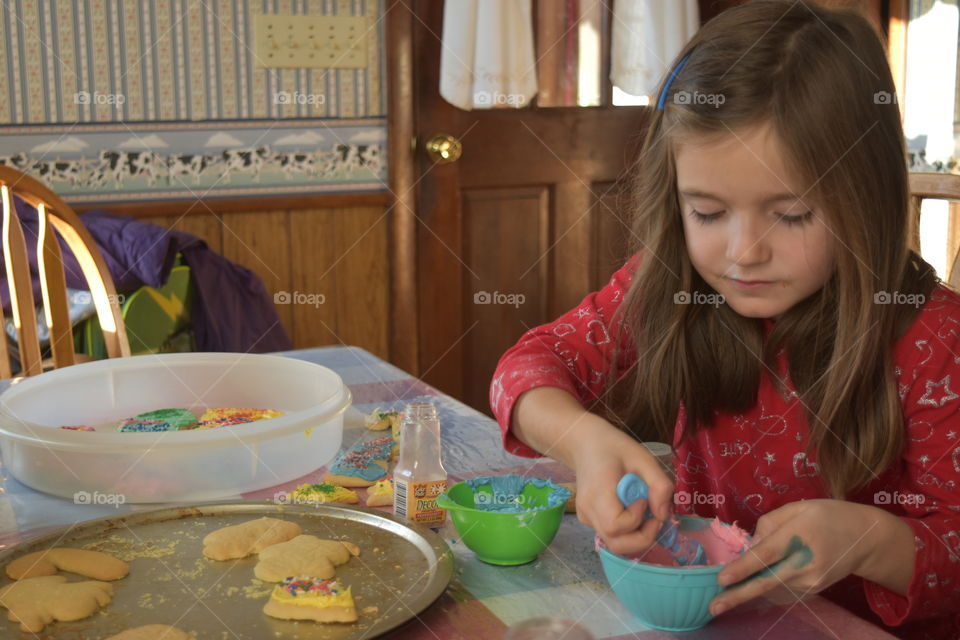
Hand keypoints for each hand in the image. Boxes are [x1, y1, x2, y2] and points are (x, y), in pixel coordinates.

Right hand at [571, 420, 674, 555]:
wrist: (585, 444)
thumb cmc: (614, 447)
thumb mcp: (643, 458)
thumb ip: (659, 484)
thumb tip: (663, 514)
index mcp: (597, 493)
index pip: (615, 525)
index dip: (637, 519)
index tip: (644, 498)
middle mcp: (588, 511)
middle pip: (616, 544)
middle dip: (643, 538)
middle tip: (654, 516)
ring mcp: (586, 518)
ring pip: (615, 544)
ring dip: (638, 536)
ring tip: (644, 512)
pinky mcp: (588, 521)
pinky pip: (612, 535)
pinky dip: (629, 531)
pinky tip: (630, 508)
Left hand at [709, 499, 893, 615]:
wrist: (866, 538)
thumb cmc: (826, 516)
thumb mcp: (797, 508)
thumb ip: (768, 524)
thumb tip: (750, 546)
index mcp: (798, 535)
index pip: (766, 555)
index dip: (743, 568)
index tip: (722, 579)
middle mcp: (805, 562)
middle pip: (767, 581)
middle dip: (738, 596)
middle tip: (714, 606)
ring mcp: (811, 580)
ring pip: (772, 585)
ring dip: (749, 588)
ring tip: (728, 593)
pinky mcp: (814, 590)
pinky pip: (783, 587)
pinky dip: (768, 584)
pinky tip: (762, 578)